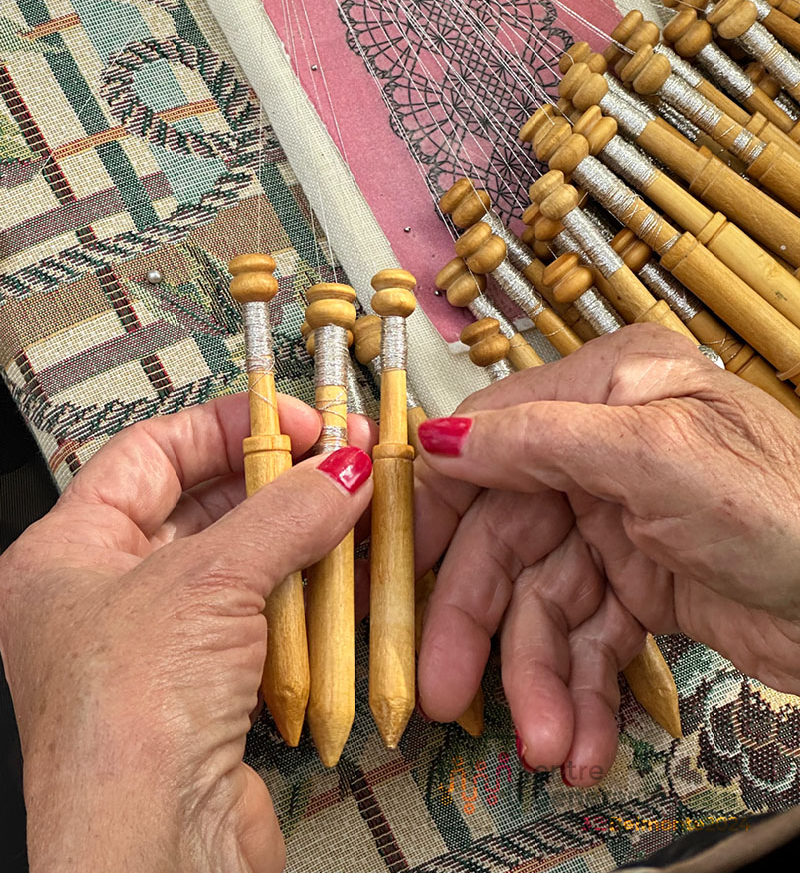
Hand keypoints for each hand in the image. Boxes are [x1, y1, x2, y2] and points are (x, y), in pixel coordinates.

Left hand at [0, 393, 373, 872]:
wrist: (153, 852)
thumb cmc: (130, 719)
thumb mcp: (211, 579)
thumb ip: (285, 511)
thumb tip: (339, 469)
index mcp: (65, 555)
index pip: (148, 453)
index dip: (223, 426)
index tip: (293, 418)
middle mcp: (101, 599)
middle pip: (198, 508)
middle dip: (273, 483)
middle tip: (336, 464)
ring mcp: (154, 650)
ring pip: (237, 567)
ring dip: (297, 541)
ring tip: (352, 514)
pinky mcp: (202, 695)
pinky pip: (260, 623)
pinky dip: (303, 599)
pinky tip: (344, 580)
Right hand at [413, 327, 799, 781]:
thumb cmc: (784, 504)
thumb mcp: (655, 455)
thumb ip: (539, 441)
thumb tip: (437, 437)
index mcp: (606, 391)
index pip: (488, 439)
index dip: (435, 506)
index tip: (393, 568)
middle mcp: (603, 449)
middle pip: (506, 536)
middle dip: (479, 622)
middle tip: (444, 692)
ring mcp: (620, 519)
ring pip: (542, 601)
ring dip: (538, 678)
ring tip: (549, 745)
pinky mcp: (643, 585)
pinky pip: (587, 640)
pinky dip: (579, 692)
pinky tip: (582, 740)